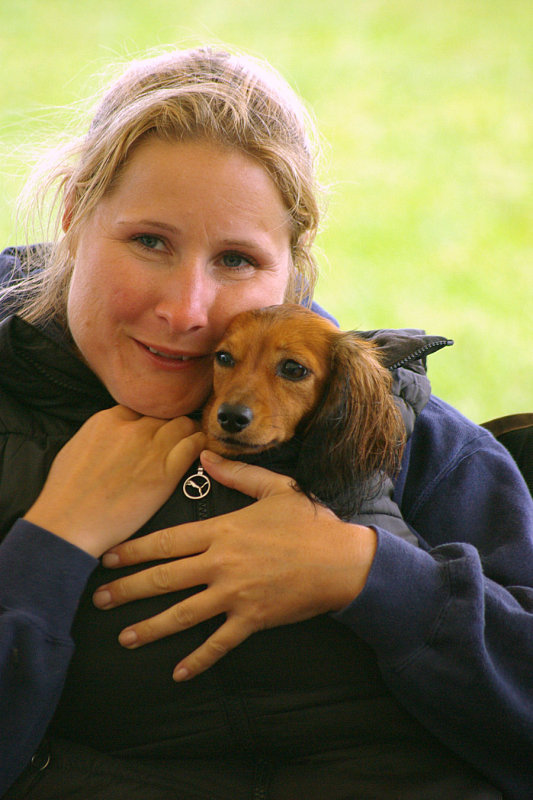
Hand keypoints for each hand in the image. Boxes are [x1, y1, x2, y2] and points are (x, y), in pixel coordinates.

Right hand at [24, 406, 204, 556]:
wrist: (71, 523)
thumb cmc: (67, 491)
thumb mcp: (78, 445)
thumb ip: (102, 432)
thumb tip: (114, 431)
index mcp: (108, 419)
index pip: (140, 407)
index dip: (148, 419)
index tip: (152, 429)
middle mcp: (133, 429)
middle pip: (164, 415)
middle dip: (169, 423)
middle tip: (174, 435)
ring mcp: (151, 449)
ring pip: (183, 425)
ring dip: (188, 430)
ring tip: (191, 439)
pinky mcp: (166, 473)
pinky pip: (193, 446)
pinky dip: (199, 444)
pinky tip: (199, 448)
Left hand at [93, 450, 376, 679]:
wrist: (342, 561)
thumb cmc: (309, 521)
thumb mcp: (275, 487)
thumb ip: (236, 473)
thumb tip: (204, 454)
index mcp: (222, 531)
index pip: (167, 541)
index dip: (134, 550)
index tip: (108, 558)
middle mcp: (221, 563)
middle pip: (165, 578)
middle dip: (128, 589)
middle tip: (99, 599)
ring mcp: (235, 594)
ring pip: (183, 613)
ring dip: (151, 627)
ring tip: (123, 637)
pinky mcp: (252, 619)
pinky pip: (219, 643)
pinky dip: (198, 659)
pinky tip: (178, 673)